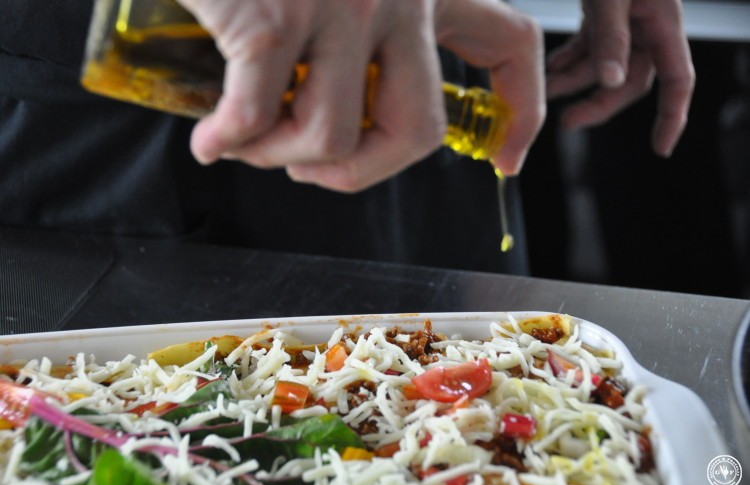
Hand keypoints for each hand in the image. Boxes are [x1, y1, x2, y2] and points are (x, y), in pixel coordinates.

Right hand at [177, 0, 544, 191]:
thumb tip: (350, 127)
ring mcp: (341, 3)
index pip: (508, 44)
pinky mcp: (275, 14)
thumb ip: (369, 43)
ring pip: (334, 138)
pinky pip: (257, 119)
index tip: (505, 159)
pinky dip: (226, 142)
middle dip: (360, 172)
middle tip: (314, 168)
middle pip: (419, 132)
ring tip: (247, 138)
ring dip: (280, 156)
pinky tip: (211, 138)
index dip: (518, 113)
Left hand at [546, 0, 694, 156]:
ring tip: (545, 90)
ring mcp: (625, 25)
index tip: (660, 148)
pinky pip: (587, 50)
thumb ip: (613, 38)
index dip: (672, 117)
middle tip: (567, 120)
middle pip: (628, 83)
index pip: (678, 81)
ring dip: (572, 83)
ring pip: (601, 69)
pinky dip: (568, 61)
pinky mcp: (602, 17)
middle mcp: (647, 29)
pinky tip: (550, 69)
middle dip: (597, 104)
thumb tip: (611, 81)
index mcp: (664, 25)